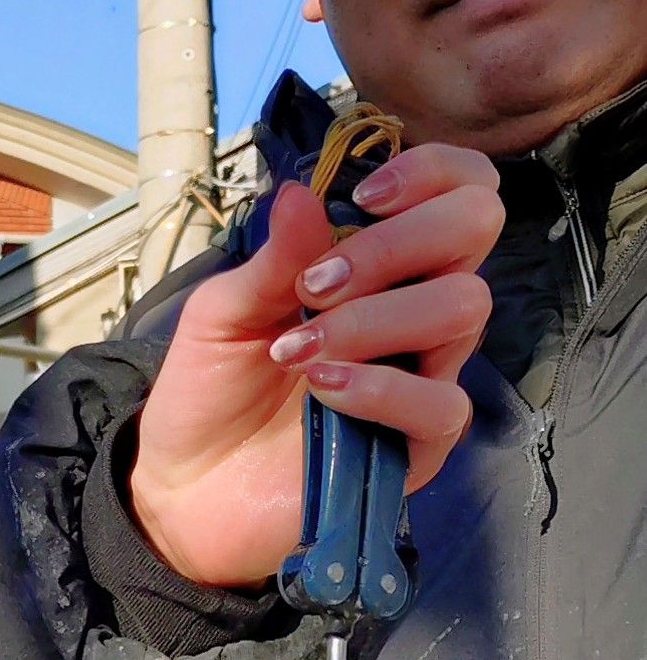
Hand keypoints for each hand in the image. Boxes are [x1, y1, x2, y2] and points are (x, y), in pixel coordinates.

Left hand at [129, 144, 503, 586]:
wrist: (184, 487)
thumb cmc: (209, 391)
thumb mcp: (222, 313)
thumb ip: (272, 258)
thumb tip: (301, 191)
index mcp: (380, 264)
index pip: (458, 189)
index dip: (431, 172)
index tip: (361, 197)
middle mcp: (416, 308)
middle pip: (475, 228)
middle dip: (398, 241)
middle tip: (317, 285)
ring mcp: (425, 373)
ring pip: (462, 308)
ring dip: (375, 318)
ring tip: (298, 350)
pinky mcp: (419, 444)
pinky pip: (440, 403)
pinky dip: (382, 388)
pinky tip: (325, 390)